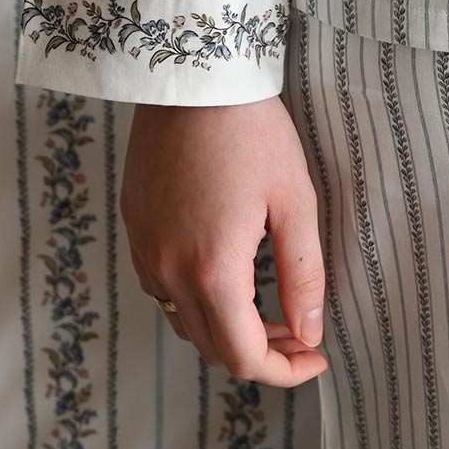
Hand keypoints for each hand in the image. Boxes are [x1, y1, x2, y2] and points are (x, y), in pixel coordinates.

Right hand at [121, 96, 328, 386]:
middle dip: (259, 353)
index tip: (314, 358)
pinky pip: (161, 288)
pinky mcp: (134, 227)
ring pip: (183, 322)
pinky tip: (225, 272)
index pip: (242, 356)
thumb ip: (303, 276)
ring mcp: (143, 249)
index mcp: (212, 269)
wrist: (193, 76)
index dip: (283, 371)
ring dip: (226, 329)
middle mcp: (168, 269)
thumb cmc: (252, 131)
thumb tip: (309, 332)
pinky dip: (196, 299)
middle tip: (299, 333)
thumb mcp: (295, 203)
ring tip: (266, 307)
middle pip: (211, 348)